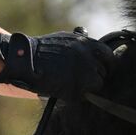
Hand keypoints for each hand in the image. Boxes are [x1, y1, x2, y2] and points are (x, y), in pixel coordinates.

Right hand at [0, 30, 115, 98]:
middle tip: (83, 78)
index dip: (106, 64)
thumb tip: (93, 46)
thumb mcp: (66, 39)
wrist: (26, 60)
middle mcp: (90, 58)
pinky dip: (78, 94)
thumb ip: (82, 43)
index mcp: (88, 44)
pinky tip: (65, 88)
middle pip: (104, 72)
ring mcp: (85, 74)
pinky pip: (84, 95)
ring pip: (97, 84)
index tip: (102, 69)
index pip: (109, 56)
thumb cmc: (42, 50)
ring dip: (87, 86)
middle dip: (96, 75)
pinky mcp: (77, 89)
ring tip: (71, 82)